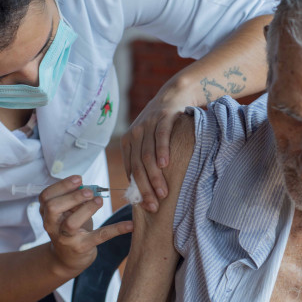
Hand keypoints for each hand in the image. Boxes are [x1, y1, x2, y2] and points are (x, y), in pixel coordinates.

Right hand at [39, 176, 133, 274]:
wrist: (67, 259)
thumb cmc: (69, 229)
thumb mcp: (68, 213)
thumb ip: (74, 200)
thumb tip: (88, 186)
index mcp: (48, 213)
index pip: (46, 196)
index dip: (61, 186)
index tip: (78, 179)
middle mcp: (53, 226)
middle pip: (53, 207)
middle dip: (72, 196)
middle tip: (89, 191)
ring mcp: (66, 238)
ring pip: (71, 223)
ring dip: (87, 209)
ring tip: (99, 201)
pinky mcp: (82, 248)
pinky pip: (100, 236)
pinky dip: (117, 229)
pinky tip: (130, 225)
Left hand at [121, 80, 190, 212]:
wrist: (173, 95)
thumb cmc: (161, 125)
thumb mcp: (147, 141)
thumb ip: (142, 161)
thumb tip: (142, 190)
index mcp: (127, 143)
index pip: (130, 171)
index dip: (137, 191)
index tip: (146, 206)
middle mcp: (135, 134)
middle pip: (137, 167)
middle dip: (145, 189)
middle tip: (154, 206)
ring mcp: (148, 125)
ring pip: (148, 156)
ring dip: (155, 176)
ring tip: (163, 193)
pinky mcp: (163, 117)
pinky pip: (161, 136)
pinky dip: (162, 151)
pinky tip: (165, 165)